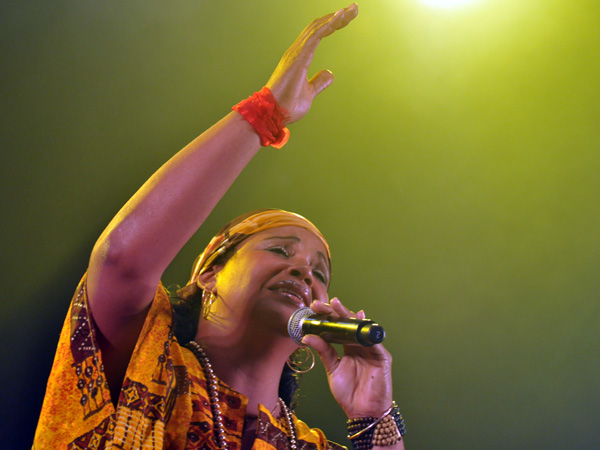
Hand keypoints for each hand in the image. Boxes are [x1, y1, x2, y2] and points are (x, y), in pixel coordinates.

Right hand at [266, 4, 357, 123]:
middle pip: (319, 26)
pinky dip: (328, 24)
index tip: (347, 18)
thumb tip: (330, 74)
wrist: (275, 114)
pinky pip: (315, 35)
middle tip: (354, 9)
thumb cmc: (287, 105)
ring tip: (351, 10)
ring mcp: (297, 52)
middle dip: (337, 17)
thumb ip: (319, 82)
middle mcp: (297, 51)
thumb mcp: (309, 93)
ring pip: (318, 27)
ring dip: (336, 17)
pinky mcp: (299, 57)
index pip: (317, 34)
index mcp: (299, 57)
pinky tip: (340, 16)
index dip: (332, 24)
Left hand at [302, 297, 394, 417]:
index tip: (315, 306)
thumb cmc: (349, 393)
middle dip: (337, 312)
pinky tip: (361, 323)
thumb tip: (308, 336)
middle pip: (350, 323)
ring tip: (338, 307)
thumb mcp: (332, 369)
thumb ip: (323, 351)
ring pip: (363, 328)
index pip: (339, 327)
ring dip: (351, 317)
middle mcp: (361, 345)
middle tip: (324, 303)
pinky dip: (368, 333)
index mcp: (349, 346)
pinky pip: (376, 343)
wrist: (362, 412)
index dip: (329, 316)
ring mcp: (372, 350)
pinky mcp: (383, 358)